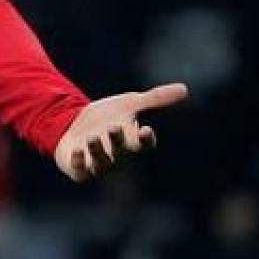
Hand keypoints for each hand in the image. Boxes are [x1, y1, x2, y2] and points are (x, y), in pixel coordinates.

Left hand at [53, 83, 188, 180]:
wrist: (74, 125)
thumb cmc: (108, 116)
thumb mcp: (129, 104)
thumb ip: (154, 99)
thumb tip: (184, 88)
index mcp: (133, 143)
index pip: (144, 145)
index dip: (146, 139)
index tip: (145, 130)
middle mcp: (118, 157)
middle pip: (122, 153)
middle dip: (118, 141)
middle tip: (114, 127)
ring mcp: (98, 164)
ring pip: (101, 163)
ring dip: (98, 151)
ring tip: (93, 137)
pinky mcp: (79, 169)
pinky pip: (80, 171)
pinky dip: (78, 162)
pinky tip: (77, 151)